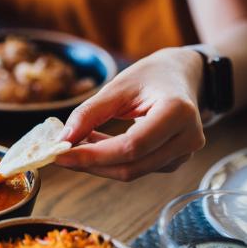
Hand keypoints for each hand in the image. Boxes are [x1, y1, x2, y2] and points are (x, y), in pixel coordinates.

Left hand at [55, 48, 205, 180]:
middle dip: (90, 163)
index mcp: (178, 112)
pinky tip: (94, 145)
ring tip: (75, 143)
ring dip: (98, 163)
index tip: (60, 154)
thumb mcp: (117, 86)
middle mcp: (187, 137)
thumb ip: (89, 113)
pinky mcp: (174, 161)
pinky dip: (110, 161)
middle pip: (131, 166)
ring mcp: (184, 153)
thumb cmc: (150, 76)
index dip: (92, 155)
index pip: (131, 146)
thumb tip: (63, 140)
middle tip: (59, 155)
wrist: (181, 76)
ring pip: (132, 171)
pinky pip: (137, 168)